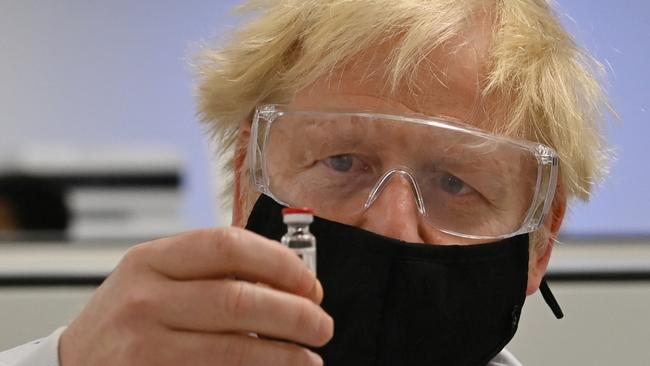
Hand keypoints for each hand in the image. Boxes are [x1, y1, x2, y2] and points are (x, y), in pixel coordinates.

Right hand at [59, 227, 332, 364]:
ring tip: (309, 358)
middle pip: (239, 300)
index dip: (280, 263)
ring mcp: (144, 347)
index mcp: (151, 261)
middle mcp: (144, 300)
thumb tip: (287, 279)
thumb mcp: (155, 278)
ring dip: (284, 356)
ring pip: (234, 350)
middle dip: (295, 314)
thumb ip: (211, 272)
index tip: (309, 282)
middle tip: (321, 324)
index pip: (228, 245)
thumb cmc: (126, 319)